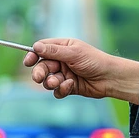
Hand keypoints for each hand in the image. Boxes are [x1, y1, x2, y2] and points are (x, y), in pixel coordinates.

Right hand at [23, 38, 138, 103]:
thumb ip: (54, 51)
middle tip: (39, 77)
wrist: (110, 78)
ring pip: (48, 80)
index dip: (33, 55)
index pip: (42, 49)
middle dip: (39, 72)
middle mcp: (62, 60)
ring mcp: (65, 74)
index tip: (28, 62)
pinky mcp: (69, 87)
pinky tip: (70, 86)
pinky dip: (61, 89)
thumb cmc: (95, 61)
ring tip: (57, 82)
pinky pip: (57, 90)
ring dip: (50, 82)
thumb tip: (35, 47)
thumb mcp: (74, 53)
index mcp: (63, 47)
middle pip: (42, 66)